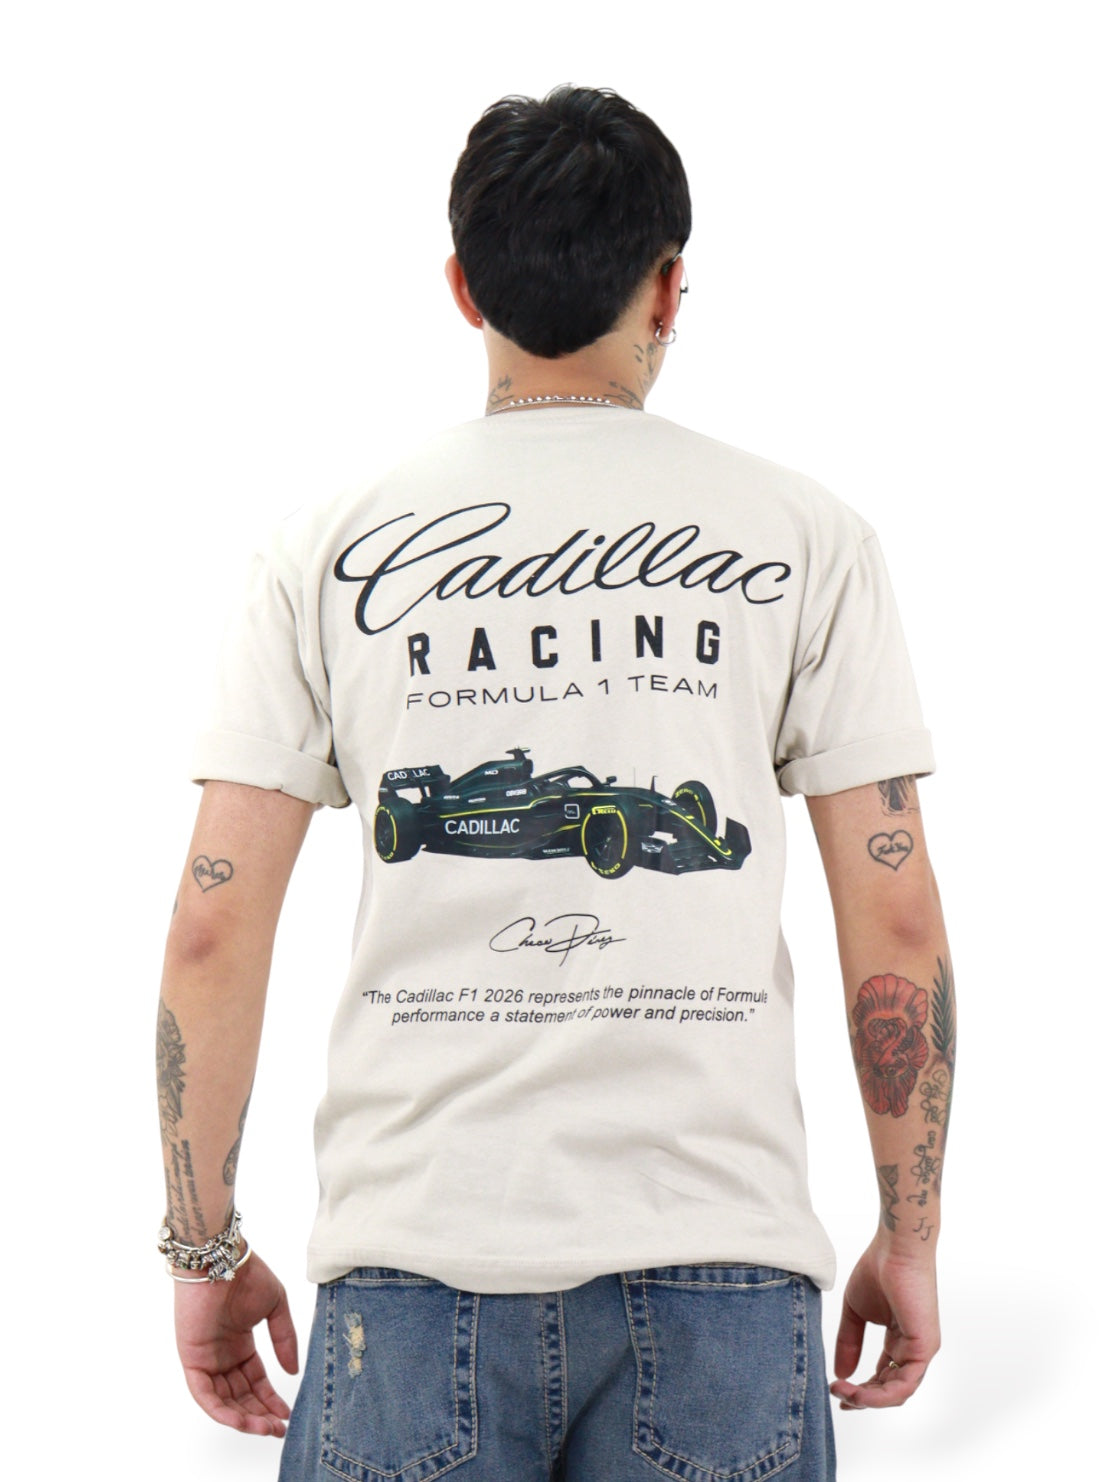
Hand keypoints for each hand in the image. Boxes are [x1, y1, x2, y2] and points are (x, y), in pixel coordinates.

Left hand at [173, 1249, 298, 1436]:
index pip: (255, 1380)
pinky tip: (241, 1420)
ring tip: (265, 1429)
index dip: (270, 1399)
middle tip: (278, 1429)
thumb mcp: (276, 1306)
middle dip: (259, 1414)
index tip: (286, 1414)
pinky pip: (204, 1394)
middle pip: (240, 1396)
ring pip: (223, 1400)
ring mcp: (206, 1358)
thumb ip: (285, 1339)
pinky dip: (221, 1410)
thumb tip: (293, 1372)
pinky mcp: (192, 1359)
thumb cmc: (247, 1274)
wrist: (221, 1258)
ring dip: (243, 1417)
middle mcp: (222, 1355)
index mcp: (240, 1344)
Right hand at [830, 1234, 940, 1409]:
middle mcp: (912, 1349)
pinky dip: (881, 1394)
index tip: (838, 1391)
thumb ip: (849, 1342)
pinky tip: (859, 1391)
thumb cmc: (878, 1270)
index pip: (883, 1377)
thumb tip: (841, 1374)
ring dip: (869, 1399)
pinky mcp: (924, 1348)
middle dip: (863, 1398)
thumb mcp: (855, 1312)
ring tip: (844, 1395)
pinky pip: (905, 1384)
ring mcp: (920, 1350)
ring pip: (898, 1392)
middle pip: (890, 1389)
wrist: (894, 1248)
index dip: (862, 1389)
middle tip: (839, 1398)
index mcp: (899, 1340)